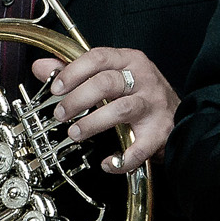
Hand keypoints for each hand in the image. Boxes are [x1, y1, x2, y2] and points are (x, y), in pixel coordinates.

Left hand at [32, 45, 176, 174]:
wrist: (179, 117)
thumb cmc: (138, 93)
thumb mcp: (109, 74)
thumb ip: (74, 70)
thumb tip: (40, 67)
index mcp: (129, 60)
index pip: (98, 57)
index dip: (73, 72)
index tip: (55, 88)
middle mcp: (143, 79)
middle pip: (106, 83)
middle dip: (77, 99)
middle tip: (59, 114)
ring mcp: (153, 105)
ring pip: (120, 110)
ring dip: (92, 123)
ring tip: (74, 134)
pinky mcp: (160, 132)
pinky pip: (139, 147)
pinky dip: (121, 158)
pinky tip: (107, 163)